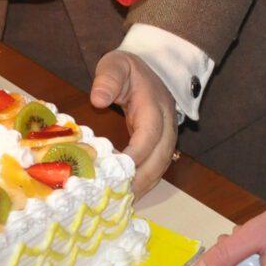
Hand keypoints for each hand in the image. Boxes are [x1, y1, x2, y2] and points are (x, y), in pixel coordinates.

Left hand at [91, 50, 179, 196]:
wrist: (153, 66)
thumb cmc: (129, 69)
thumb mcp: (116, 64)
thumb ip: (107, 78)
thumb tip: (98, 100)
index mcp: (154, 105)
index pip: (150, 135)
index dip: (136, 154)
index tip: (117, 170)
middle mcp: (166, 123)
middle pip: (160, 157)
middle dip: (141, 179)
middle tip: (117, 195)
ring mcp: (167, 135)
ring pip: (161, 166)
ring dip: (144, 185)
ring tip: (121, 201)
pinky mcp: (162, 144)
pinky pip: (158, 167)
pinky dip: (146, 182)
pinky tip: (129, 194)